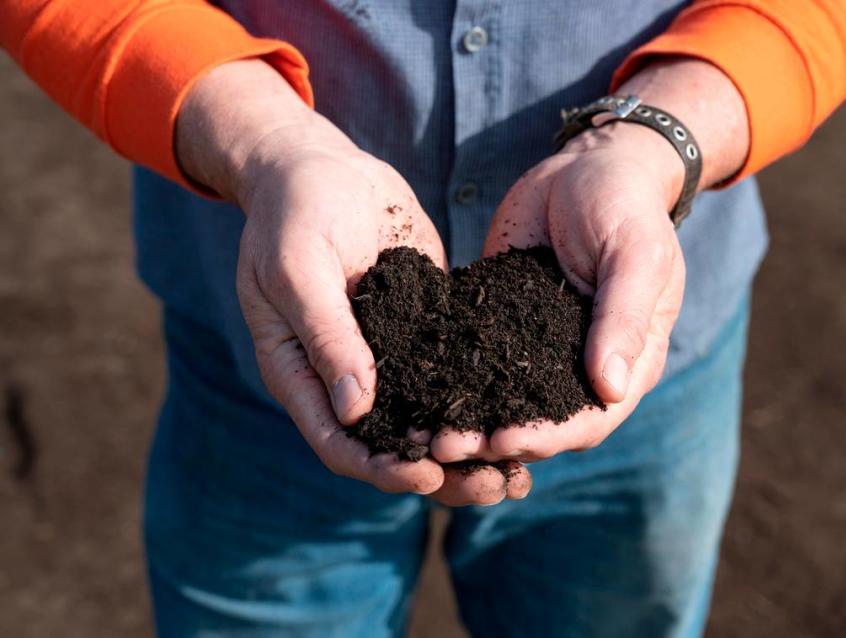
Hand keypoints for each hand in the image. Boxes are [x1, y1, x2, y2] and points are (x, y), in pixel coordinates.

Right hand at [176, 60, 530, 504]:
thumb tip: (355, 410)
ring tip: (520, 465)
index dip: (381, 467)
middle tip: (495, 484)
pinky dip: (480, 397)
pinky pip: (450, 373)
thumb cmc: (294, 211)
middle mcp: (344, 376)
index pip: (339, 442)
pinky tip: (523, 406)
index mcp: (302, 372)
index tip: (427, 474)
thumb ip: (327, 336)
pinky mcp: (420, 328)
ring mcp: (385, 355)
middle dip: (440, 472)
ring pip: (427, 418)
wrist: (318, 166)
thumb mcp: (300, 269)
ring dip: (468, 445)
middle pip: (391, 446)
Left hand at [431, 58, 747, 463]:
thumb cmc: (625, 205)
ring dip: (465, 423)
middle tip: (444, 447)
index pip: (592, 418)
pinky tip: (412, 390)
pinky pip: (477, 363)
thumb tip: (609, 389)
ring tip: (420, 433)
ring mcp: (541, 350)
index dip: (549, 436)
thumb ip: (623, 318)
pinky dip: (448, 382)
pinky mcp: (503, 327)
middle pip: (542, 424)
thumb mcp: (635, 255)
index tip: (504, 441)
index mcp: (628, 361)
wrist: (587, 165)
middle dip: (495, 441)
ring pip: (504, 403)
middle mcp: (582, 366)